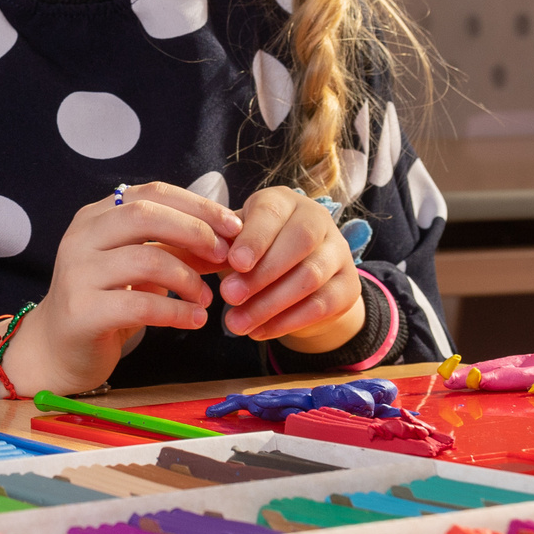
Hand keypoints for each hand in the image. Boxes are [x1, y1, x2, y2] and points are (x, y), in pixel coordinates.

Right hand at [1, 182, 241, 397]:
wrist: (58, 348)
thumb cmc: (105, 302)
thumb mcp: (140, 269)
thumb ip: (174, 250)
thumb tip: (228, 241)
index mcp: (94, 218)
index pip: (150, 193)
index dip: (197, 205)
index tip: (234, 226)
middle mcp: (80, 238)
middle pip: (144, 216)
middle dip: (194, 232)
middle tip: (225, 257)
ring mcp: (77, 273)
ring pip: (145, 259)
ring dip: (188, 278)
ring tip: (206, 298)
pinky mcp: (82, 311)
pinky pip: (140, 305)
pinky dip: (177, 312)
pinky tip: (194, 319)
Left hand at [221, 186, 364, 349]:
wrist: (297, 278)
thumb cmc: (253, 251)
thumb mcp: (232, 242)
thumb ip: (212, 246)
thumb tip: (184, 252)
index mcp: (284, 201)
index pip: (272, 212)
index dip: (255, 237)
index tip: (234, 263)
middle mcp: (318, 220)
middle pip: (300, 242)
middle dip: (262, 272)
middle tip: (228, 296)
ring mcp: (339, 252)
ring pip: (311, 276)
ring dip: (270, 303)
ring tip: (235, 323)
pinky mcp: (348, 286)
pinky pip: (322, 305)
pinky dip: (287, 321)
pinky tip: (258, 332)